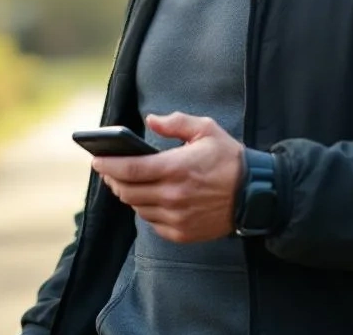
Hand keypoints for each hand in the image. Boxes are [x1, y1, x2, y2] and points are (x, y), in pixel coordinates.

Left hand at [92, 112, 244, 243]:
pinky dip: (146, 210)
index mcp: (176, 168)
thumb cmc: (229, 159)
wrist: (256, 194)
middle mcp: (173, 196)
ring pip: (137, 207)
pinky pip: (152, 222)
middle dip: (113, 179)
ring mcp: (177, 217)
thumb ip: (175, 123)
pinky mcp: (182, 232)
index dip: (108, 165)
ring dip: (128, 194)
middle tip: (107, 170)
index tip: (96, 160)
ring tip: (126, 182)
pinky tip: (148, 198)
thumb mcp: (206, 130)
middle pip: (128, 191)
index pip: (130, 169)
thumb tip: (150, 120)